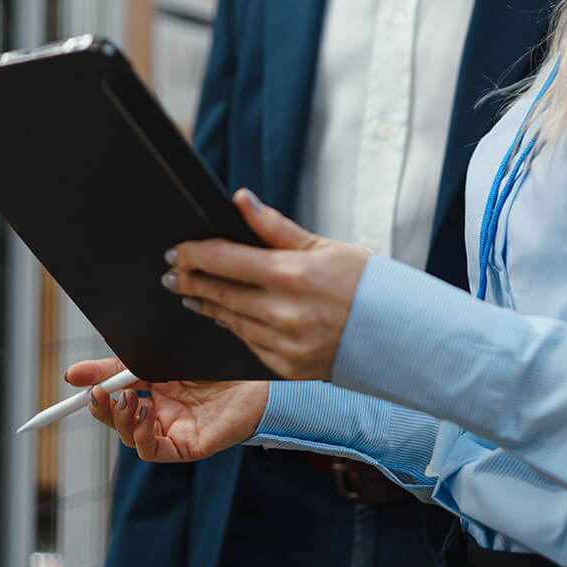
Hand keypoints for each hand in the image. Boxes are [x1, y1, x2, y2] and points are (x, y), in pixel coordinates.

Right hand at [64, 357, 267, 462]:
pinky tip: (146, 414)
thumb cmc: (221, 359)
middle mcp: (161, 408)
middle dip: (101, 405)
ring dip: (121, 418)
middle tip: (96, 392)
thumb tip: (84, 365)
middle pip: (117, 416)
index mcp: (157, 383)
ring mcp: (173, 428)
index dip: (92, 386)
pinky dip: (141, 435)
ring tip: (129, 398)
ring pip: (129, 434)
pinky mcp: (186, 446)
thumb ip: (130, 361)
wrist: (263, 373)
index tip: (69, 379)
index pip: (116, 388)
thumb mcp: (169, 354)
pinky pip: (152, 450)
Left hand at [162, 189, 370, 380]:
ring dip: (205, 304)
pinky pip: (248, 342)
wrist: (397, 334)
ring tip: (189, 293)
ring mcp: (282, 344)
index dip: (194, 254)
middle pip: (219, 292)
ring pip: (229, 320)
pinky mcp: (286, 367)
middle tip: (169, 273)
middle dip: (189, 281)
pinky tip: (222, 315)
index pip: (225, 260)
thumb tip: (240, 199)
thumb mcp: (323, 245)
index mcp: (290, 274)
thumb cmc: (364, 282)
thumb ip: (274, 226)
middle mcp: (281, 312)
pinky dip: (232, 326)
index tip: (175, 251)